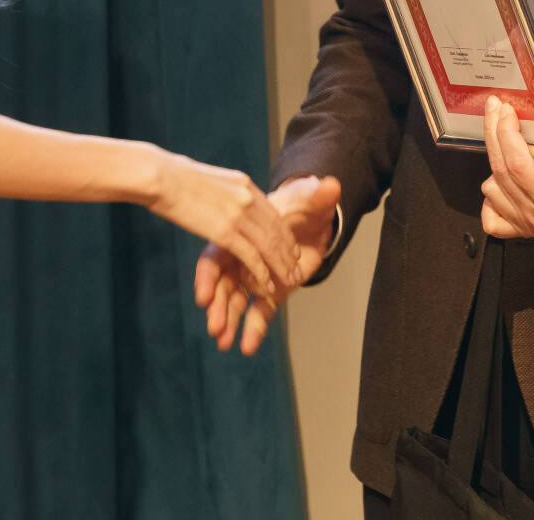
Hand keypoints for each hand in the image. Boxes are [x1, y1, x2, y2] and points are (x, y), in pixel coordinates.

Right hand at [148, 152, 304, 300]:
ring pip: (270, 246)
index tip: (291, 247)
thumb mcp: (209, 178)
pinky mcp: (225, 231)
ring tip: (290, 281)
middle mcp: (248, 198)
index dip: (284, 233)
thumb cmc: (174, 176)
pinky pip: (251, 256)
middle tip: (297, 268)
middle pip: (277, 230)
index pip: (273, 213)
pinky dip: (261, 272)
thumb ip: (223, 190)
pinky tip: (267, 285)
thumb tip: (222, 195)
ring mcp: (238, 215)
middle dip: (289, 253)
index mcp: (244, 184)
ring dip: (281, 266)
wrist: (161, 176)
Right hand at [194, 174, 340, 354]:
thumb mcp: (308, 199)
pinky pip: (259, 313)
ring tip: (222, 341)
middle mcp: (242, 260)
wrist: (313, 223)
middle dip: (217, 306)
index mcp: (240, 237)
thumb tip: (331, 185)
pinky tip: (246, 348)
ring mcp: (254, 279)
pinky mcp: (270, 293)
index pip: (216, 259)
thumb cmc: (303, 207)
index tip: (202, 297)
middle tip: (214, 326)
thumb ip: (316, 194)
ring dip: (228, 321)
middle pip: (223, 286)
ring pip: (236, 303)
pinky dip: (253, 330)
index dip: (208, 278)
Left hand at [480, 96, 533, 237]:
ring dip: (495, 163)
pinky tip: (503, 182)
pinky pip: (491, 216)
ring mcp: (528, 223)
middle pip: (501, 169)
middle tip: (494, 108)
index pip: (517, 163)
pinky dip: (492, 197)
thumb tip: (518, 119)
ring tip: (509, 148)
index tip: (505, 109)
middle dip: (494, 132)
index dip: (506, 132)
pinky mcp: (521, 228)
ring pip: (491, 188)